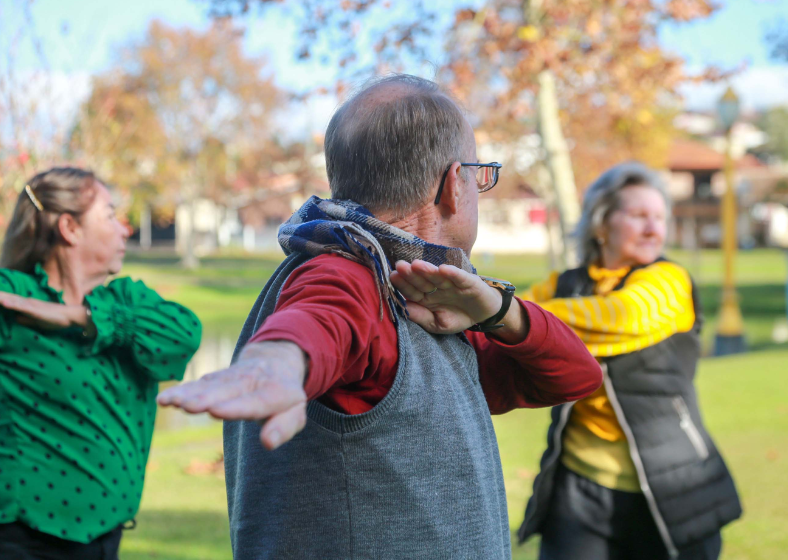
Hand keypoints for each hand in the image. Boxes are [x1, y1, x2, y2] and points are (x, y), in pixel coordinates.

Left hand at [0, 292, 86, 329]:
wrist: (71, 317)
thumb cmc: (55, 320)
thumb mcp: (36, 322)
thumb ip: (26, 319)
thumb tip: (15, 319)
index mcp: (25, 305)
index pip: (7, 300)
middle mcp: (26, 302)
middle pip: (6, 297)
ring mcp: (30, 305)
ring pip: (11, 300)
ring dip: (0, 297)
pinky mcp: (36, 310)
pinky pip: (22, 307)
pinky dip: (12, 304)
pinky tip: (4, 302)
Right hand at [156, 341, 307, 449]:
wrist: (276, 360)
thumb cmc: (286, 396)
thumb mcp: (296, 413)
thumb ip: (284, 428)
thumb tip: (268, 443)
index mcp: (275, 392)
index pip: (255, 401)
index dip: (236, 407)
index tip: (215, 411)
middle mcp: (252, 380)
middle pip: (228, 390)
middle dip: (207, 397)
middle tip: (188, 406)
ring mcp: (233, 377)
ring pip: (210, 385)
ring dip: (188, 393)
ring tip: (168, 402)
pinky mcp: (218, 377)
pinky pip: (199, 383)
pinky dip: (181, 390)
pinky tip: (163, 398)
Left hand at [390, 260, 502, 334]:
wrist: (483, 314)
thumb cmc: (457, 317)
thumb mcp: (438, 324)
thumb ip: (421, 317)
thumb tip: (404, 309)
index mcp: (426, 297)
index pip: (411, 290)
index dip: (402, 284)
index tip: (392, 276)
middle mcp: (436, 287)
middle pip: (422, 280)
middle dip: (411, 274)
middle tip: (400, 265)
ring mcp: (451, 283)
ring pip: (437, 276)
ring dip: (428, 270)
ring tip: (416, 264)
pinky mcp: (468, 282)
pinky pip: (459, 277)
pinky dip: (452, 273)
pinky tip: (443, 269)